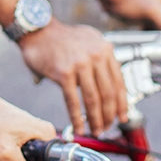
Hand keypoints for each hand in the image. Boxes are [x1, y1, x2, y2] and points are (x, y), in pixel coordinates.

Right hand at [16, 21, 130, 134]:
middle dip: (109, 115)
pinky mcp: (64, 73)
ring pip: (94, 99)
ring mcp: (81, 64)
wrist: (38, 30)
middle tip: (106, 127)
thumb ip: (100, 61)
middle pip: (108, 93)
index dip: (122, 104)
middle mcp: (96, 55)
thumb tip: (107, 88)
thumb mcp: (89, 42)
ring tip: (96, 131)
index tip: (122, 117)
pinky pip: (74, 101)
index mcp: (105, 49)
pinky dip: (77, 118)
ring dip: (96, 119)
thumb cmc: (61, 38)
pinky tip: (79, 128)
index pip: (119, 82)